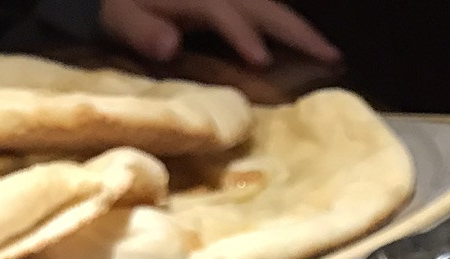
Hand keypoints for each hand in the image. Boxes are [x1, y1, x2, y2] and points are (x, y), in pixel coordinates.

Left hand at [96, 0, 340, 66]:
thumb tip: (169, 45)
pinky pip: (263, 10)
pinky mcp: (227, 4)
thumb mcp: (119, 17)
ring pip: (270, 7)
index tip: (262, 61)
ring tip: (331, 55)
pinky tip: (304, 43)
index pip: (226, 12)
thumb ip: (141, 30)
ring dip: (300, 30)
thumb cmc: (116, 6)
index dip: (243, 33)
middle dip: (297, 31)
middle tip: (333, 58)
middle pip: (264, 6)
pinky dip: (285, 25)